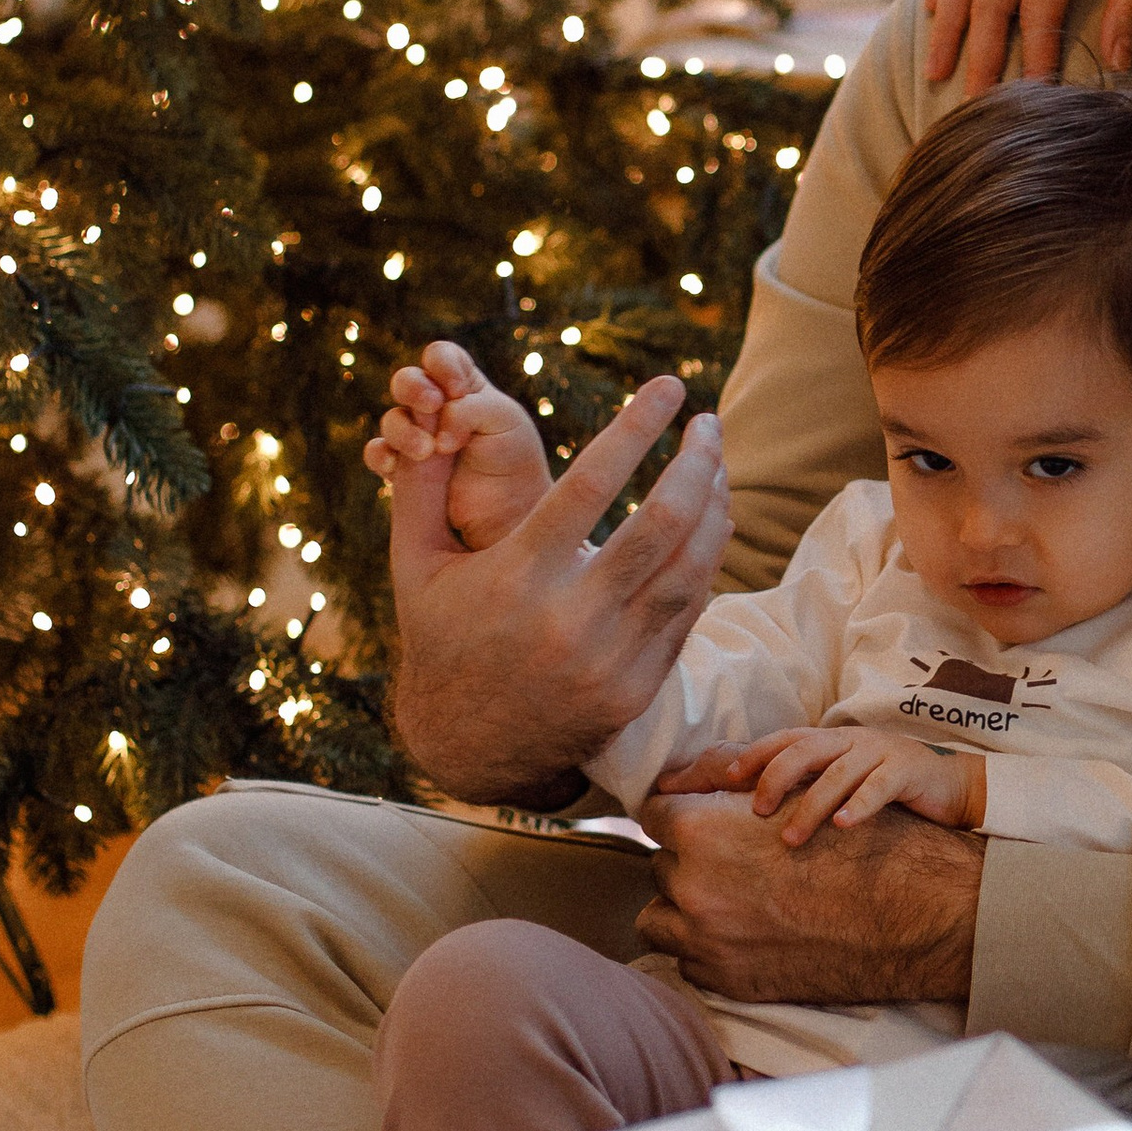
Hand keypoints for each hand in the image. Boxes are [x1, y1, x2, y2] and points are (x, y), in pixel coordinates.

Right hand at [364, 340, 549, 550]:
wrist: (512, 514)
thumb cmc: (515, 460)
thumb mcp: (504, 422)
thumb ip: (469, 411)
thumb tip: (437, 426)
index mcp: (464, 387)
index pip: (441, 357)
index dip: (442, 365)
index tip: (458, 391)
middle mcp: (436, 409)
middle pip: (406, 381)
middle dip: (413, 387)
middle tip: (433, 405)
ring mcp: (417, 439)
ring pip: (392, 419)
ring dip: (404, 429)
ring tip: (428, 451)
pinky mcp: (403, 472)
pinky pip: (378, 455)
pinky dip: (382, 456)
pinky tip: (396, 467)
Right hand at [387, 375, 732, 802]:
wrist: (466, 745)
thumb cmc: (441, 634)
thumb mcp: (415, 564)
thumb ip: (420, 487)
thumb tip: (432, 414)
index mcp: (516, 577)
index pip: (591, 484)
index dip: (635, 427)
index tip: (668, 386)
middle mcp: (569, 620)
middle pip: (661, 524)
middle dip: (696, 462)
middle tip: (708, 423)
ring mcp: (610, 660)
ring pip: (689, 569)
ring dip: (715, 506)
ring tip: (717, 462)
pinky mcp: (637, 687)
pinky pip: (689, 611)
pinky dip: (708, 558)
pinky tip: (713, 519)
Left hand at [639, 789, 983, 1003]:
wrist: (907, 912)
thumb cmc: (853, 842)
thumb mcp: (789, 796)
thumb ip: (723, 785)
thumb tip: (674, 785)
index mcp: (701, 831)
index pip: (654, 814)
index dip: (675, 818)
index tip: (687, 828)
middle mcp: (694, 885)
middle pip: (661, 866)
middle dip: (687, 867)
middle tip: (724, 870)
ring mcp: (707, 938)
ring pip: (660, 918)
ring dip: (687, 909)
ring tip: (730, 904)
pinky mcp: (726, 979)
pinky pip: (689, 959)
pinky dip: (708, 947)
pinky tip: (746, 934)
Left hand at [657, 724, 986, 842]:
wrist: (953, 788)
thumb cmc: (885, 792)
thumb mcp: (840, 785)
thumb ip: (802, 791)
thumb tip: (748, 816)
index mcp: (829, 742)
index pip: (781, 740)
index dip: (750, 756)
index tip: (724, 781)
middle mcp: (849, 741)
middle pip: (802, 748)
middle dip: (772, 777)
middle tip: (754, 811)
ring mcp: (880, 752)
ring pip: (837, 771)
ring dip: (810, 804)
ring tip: (790, 838)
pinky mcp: (909, 770)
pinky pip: (880, 785)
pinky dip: (860, 805)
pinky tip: (843, 827)